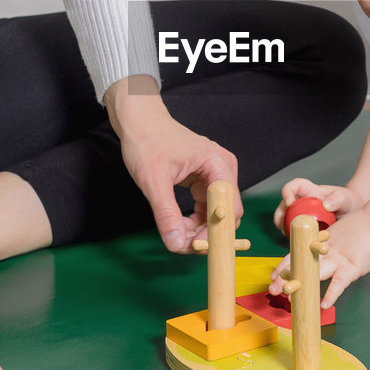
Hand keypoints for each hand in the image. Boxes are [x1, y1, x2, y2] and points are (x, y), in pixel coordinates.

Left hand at [106, 76, 237, 252]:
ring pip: (216, 214)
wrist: (139, 122)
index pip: (230, 208)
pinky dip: (195, 221)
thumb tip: (177, 244)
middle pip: (226, 213)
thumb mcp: (154, 181)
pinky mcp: (205, 180)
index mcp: (218, 164)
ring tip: (177, 238)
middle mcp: (223, 170)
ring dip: (200, 230)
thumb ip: (167, 214)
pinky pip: (207, 208)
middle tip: (183, 246)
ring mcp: (215, 175)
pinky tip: (179, 226)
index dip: (217, 231)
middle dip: (207, 233)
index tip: (197, 247)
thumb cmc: (147, 142)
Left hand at [269, 209, 369, 308]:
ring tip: (289, 297)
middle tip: (272, 289)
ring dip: (302, 285)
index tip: (273, 275)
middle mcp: (327, 251)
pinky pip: (339, 283)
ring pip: (315, 273)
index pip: (298, 253)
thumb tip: (321, 251)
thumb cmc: (366, 226)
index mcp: (323, 242)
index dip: (284, 265)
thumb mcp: (342, 233)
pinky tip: (323, 304)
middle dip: (286, 278)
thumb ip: (330, 242)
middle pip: (302, 264)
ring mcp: (339, 260)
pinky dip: (331, 294)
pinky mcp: (352, 267)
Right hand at [272, 178, 362, 232]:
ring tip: (294, 239)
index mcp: (309, 191)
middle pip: (283, 206)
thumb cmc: (346, 203)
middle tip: (285, 228)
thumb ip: (338, 199)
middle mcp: (301, 202)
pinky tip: (302, 245)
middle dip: (280, 217)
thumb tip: (326, 205)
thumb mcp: (345, 199)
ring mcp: (300, 215)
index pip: (294, 186)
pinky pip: (293, 233)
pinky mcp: (302, 228)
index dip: (287, 192)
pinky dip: (295, 239)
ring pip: (284, 222)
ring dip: (285, 230)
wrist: (351, 215)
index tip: (290, 203)